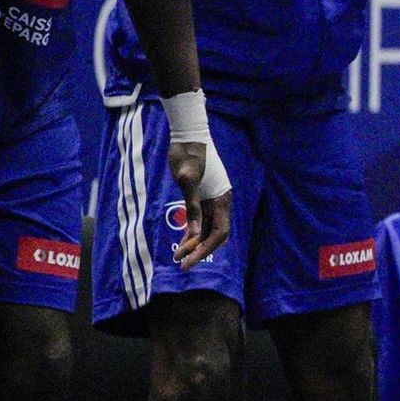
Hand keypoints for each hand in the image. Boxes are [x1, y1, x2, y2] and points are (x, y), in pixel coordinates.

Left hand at [166, 139, 232, 269]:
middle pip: (214, 233)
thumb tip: (194, 234)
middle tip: (181, 265)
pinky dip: (192, 231)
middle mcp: (221, 201)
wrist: (187, 135)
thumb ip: (192, 207)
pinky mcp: (203, 195)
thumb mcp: (187, 181)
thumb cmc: (187, 155)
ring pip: (207, 228)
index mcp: (222, 198)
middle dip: (199, 250)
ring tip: (177, 256)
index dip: (205, 248)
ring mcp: (212, 199)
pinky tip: (182, 241)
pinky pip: (201, 219)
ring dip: (194, 243)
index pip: (220, 232)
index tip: (189, 259)